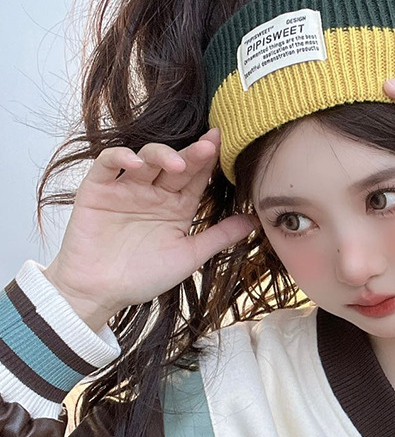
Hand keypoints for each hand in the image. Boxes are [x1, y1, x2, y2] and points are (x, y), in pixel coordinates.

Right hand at [43, 129, 258, 329]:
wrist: (101, 292)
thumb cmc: (145, 276)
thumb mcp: (190, 256)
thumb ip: (220, 236)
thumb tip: (256, 221)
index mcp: (176, 205)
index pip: (197, 177)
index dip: (209, 161)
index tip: (226, 144)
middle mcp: (153, 192)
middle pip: (175, 164)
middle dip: (193, 154)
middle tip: (210, 145)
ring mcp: (125, 189)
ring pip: (145, 158)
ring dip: (161, 154)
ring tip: (177, 163)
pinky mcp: (97, 189)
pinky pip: (107, 164)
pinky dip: (120, 158)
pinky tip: (136, 164)